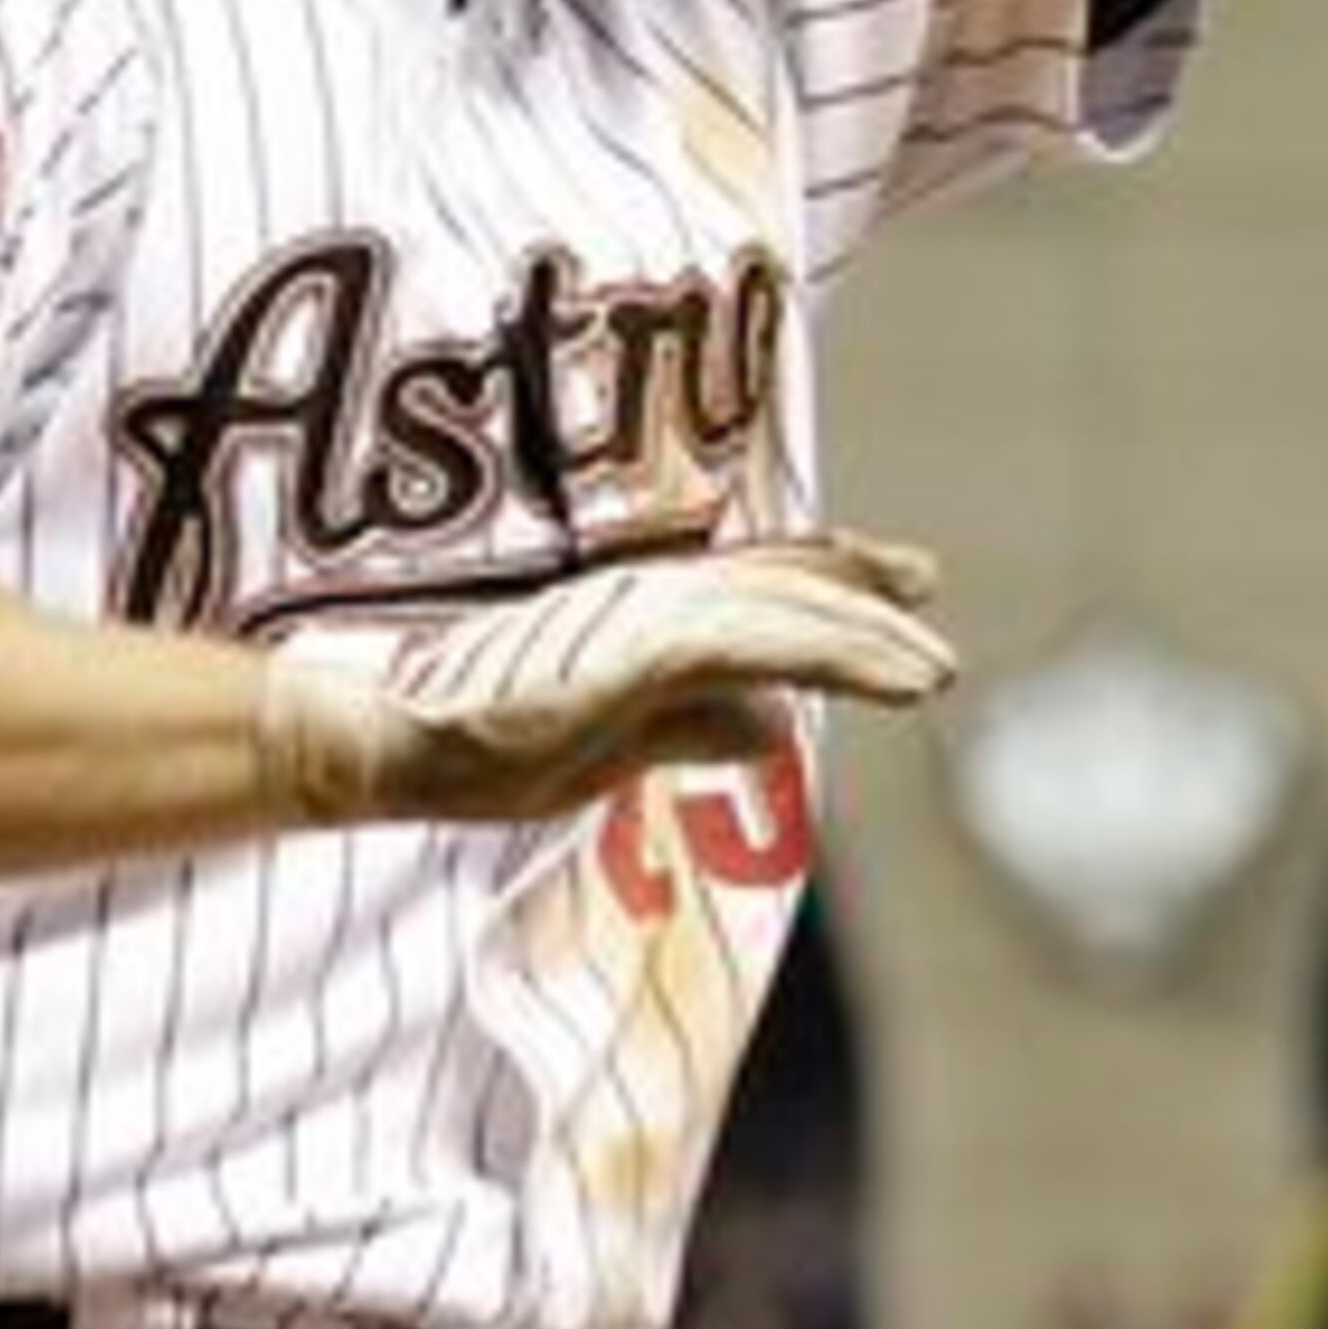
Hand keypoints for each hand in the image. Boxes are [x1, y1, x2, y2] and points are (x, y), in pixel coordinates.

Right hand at [256, 530, 950, 826]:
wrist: (391, 744)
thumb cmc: (477, 747)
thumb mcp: (611, 745)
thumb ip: (691, 727)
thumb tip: (774, 725)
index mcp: (642, 622)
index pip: (749, 592)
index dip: (821, 586)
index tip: (888, 585)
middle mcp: (654, 600)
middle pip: (777, 582)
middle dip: (855, 587)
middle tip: (924, 581)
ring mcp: (651, 613)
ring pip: (788, 616)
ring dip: (871, 637)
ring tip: (936, 670)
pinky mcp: (652, 640)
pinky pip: (774, 643)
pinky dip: (847, 655)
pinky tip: (903, 679)